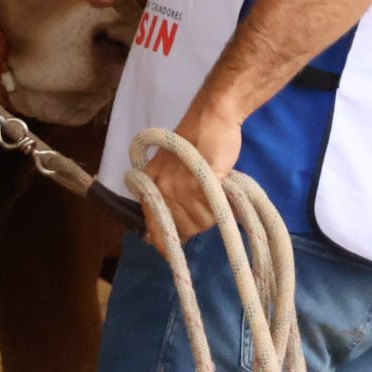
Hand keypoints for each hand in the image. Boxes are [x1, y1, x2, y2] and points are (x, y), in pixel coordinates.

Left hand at [141, 98, 244, 251]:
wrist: (210, 119)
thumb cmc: (194, 141)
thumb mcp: (170, 168)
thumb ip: (167, 195)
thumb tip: (167, 233)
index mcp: (150, 185)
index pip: (154, 226)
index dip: (164, 243)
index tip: (172, 252)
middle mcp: (161, 189)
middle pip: (183, 228)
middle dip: (197, 220)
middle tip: (204, 198)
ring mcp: (179, 189)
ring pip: (201, 222)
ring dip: (211, 211)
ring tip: (212, 188)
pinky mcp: (200, 186)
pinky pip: (214, 212)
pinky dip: (221, 205)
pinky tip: (220, 187)